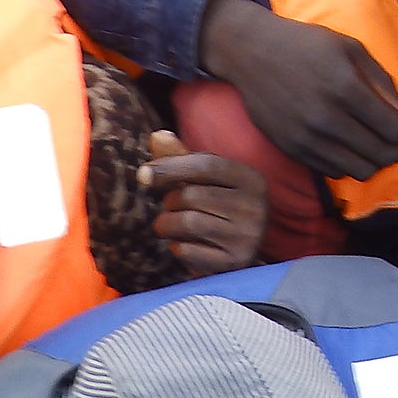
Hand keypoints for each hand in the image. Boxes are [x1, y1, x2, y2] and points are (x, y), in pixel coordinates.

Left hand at [140, 129, 266, 273]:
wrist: (240, 257)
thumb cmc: (218, 211)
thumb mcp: (207, 183)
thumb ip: (182, 160)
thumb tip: (156, 135)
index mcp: (252, 179)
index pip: (207, 165)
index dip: (171, 167)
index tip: (142, 174)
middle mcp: (256, 205)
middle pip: (190, 195)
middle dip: (170, 203)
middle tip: (174, 208)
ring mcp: (247, 235)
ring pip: (185, 223)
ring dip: (166, 226)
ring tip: (171, 227)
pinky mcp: (233, 262)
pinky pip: (187, 251)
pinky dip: (177, 248)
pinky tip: (187, 247)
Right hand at [199, 0, 397, 181]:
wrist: (253, 53)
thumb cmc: (308, 44)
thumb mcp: (353, 50)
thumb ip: (382, 83)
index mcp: (346, 89)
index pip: (394, 130)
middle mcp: (326, 120)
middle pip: (380, 155)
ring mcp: (306, 140)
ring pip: (358, 171)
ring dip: (379, 162)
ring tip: (385, 146)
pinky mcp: (291, 150)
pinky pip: (332, 171)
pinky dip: (351, 164)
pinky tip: (357, 147)